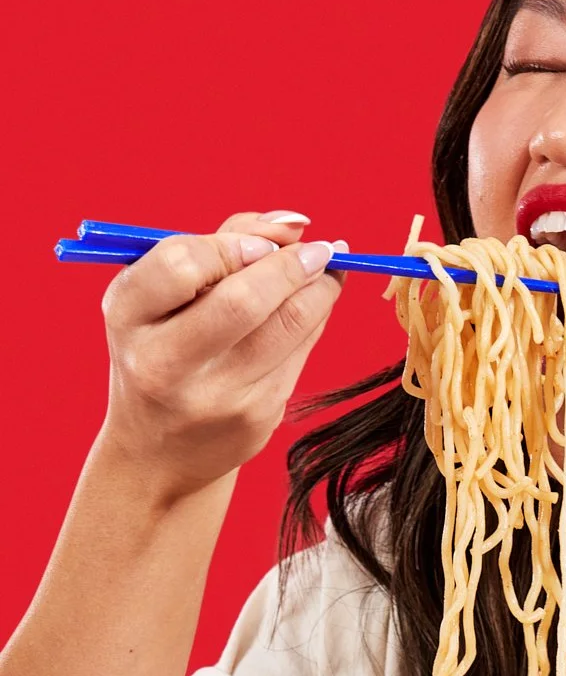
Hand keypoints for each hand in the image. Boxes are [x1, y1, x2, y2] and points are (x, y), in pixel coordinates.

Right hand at [98, 209, 344, 499]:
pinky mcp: (257, 417)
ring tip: (326, 268)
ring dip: (321, 288)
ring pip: (289, 325)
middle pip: (243, 300)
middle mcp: (166, 362)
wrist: (159, 451)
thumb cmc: (162, 349)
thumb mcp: (159, 298)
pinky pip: (301, 352)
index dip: (234, 244)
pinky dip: (315, 319)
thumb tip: (295, 223)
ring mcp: (215, 395)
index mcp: (129, 317)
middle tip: (319, 248)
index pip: (182, 265)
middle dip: (291, 264)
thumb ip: (217, 245)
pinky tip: (314, 305)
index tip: (263, 243)